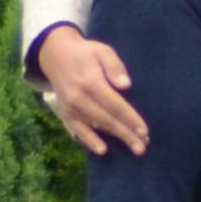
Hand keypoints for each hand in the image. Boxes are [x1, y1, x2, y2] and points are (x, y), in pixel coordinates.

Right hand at [32, 26, 149, 156]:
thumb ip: (114, 66)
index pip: (115, 105)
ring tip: (135, 148)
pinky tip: (103, 150)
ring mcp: (70, 108)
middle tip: (143, 147)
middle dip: (127, 134)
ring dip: (116, 138)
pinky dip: (90, 141)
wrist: (56, 55)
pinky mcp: (65, 114)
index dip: (130, 119)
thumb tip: (126, 85)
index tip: (144, 131)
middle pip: (108, 120)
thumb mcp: (102, 51)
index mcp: (90, 82)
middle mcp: (79, 97)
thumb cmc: (86, 53)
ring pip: (97, 126)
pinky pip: (78, 130)